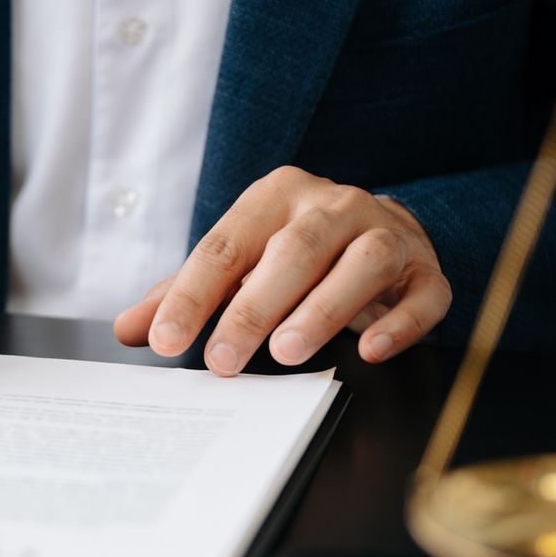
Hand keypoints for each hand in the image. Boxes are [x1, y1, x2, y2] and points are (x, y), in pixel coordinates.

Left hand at [114, 166, 450, 373]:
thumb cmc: (295, 253)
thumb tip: (129, 330)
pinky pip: (422, 294)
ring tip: (288, 352)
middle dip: (255, 307)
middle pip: (295, 250)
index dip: (193, 294)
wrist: (382, 230)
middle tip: (224, 359)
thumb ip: (184, 293)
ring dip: (324, 309)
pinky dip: (401, 323)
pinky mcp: (426, 270)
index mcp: (277, 197)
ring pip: (361, 264)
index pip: (227, 245)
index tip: (166, 340)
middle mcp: (334, 205)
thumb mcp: (238, 263)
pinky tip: (373, 351)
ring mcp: (386, 233)